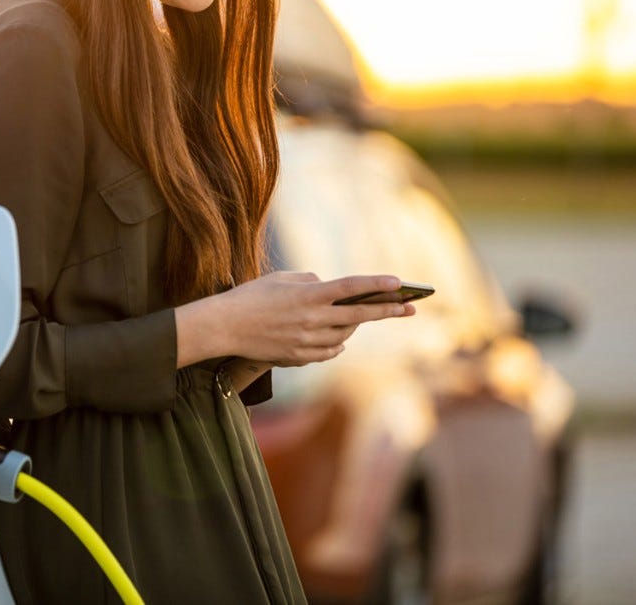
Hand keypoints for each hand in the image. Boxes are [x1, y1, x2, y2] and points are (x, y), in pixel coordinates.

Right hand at [175, 272, 414, 368]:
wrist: (225, 327)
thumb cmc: (250, 297)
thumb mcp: (281, 279)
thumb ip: (310, 281)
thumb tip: (329, 288)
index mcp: (309, 295)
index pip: (351, 287)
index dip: (377, 283)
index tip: (399, 282)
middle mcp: (313, 319)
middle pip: (359, 314)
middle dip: (387, 310)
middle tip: (410, 309)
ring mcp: (307, 341)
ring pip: (345, 334)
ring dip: (354, 325)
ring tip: (361, 317)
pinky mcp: (300, 357)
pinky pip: (330, 351)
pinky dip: (337, 343)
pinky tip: (339, 337)